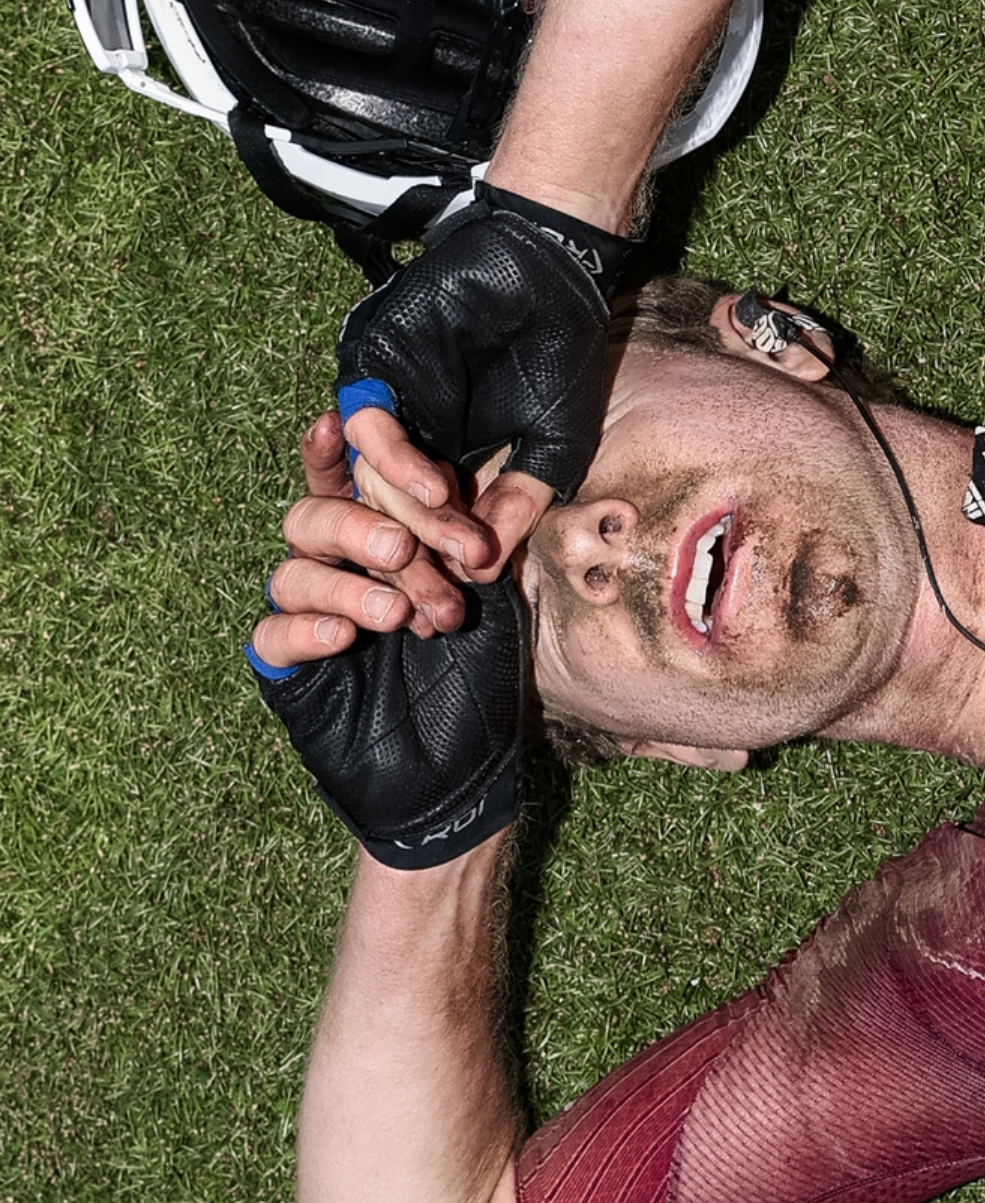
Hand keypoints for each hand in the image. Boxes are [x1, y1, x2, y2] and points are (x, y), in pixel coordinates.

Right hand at [248, 419, 527, 868]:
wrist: (460, 780)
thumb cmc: (481, 684)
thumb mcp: (493, 601)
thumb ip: (474, 542)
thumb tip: (480, 488)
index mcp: (383, 541)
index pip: (347, 478)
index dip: (338, 448)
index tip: (348, 422)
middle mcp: (339, 569)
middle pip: (316, 515)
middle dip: (367, 528)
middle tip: (409, 550)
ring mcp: (309, 618)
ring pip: (294, 568)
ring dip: (351, 584)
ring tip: (401, 613)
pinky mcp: (289, 670)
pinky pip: (274, 632)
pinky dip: (308, 627)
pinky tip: (349, 636)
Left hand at [335, 184, 630, 568]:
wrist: (552, 270)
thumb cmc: (560, 351)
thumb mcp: (552, 449)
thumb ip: (518, 503)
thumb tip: (484, 568)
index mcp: (448, 461)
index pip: (425, 533)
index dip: (438, 576)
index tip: (457, 612)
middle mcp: (409, 439)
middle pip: (389, 519)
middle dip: (421, 564)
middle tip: (445, 605)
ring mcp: (388, 405)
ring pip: (374, 483)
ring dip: (415, 522)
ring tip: (461, 547)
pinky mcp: (374, 368)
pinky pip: (367, 428)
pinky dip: (396, 464)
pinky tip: (435, 490)